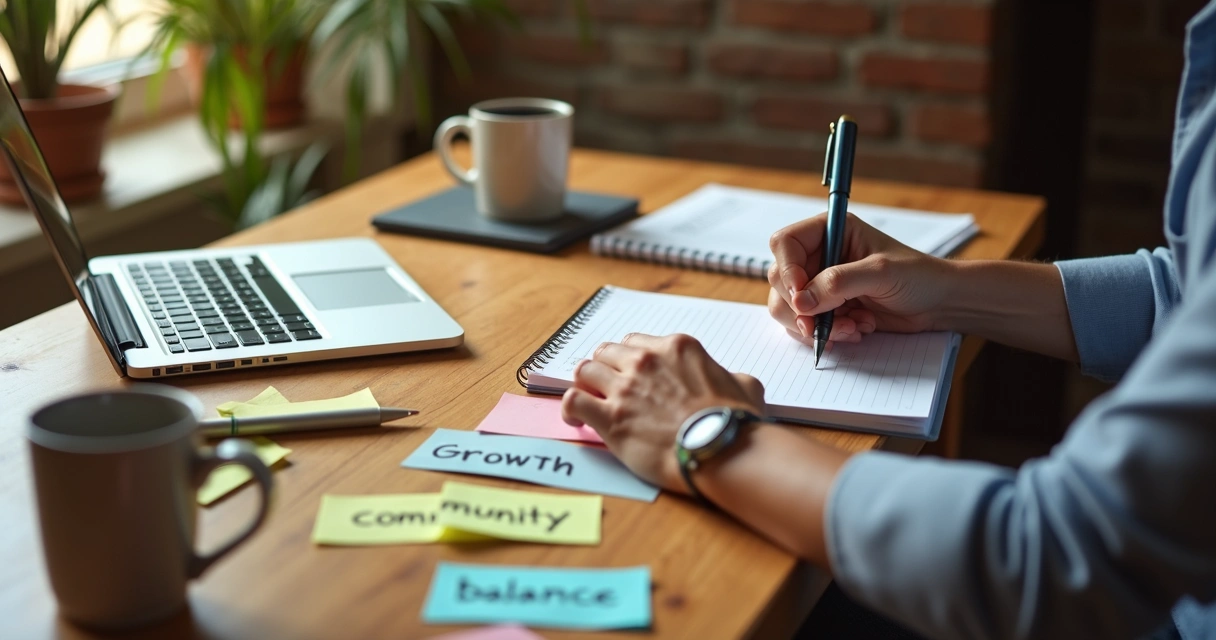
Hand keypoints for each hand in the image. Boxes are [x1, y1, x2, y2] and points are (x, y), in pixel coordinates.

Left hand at [560, 333, 764, 492]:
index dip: (630, 359)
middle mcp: (646, 361)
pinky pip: (572, 399)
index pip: (636, 342)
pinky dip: (570, 407)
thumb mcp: (746, 386)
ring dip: (586, 384)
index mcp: (676, 348)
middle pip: (607, 351)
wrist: (720, 450)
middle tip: (606, 385)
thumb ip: (731, 377)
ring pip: (586, 370)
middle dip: (605, 367)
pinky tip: (576, 418)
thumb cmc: (735, 422)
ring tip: (589, 398)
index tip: (629, 372)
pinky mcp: (609, 417)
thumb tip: (734, 381)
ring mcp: (625, 388)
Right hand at [767, 212, 955, 346]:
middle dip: (801, 306)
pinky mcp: (825, 310)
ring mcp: (819, 284)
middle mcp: (818, 255)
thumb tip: (800, 301)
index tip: (800, 295)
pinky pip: (804, 326)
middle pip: (779, 279)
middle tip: (822, 323)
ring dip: (815, 325)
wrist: (938, 303)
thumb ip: (838, 283)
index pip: (784, 243)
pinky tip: (856, 330)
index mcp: (829, 231)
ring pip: (787, 307)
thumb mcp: (880, 273)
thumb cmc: (918, 276)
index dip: (786, 269)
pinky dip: (825, 334)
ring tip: (852, 328)